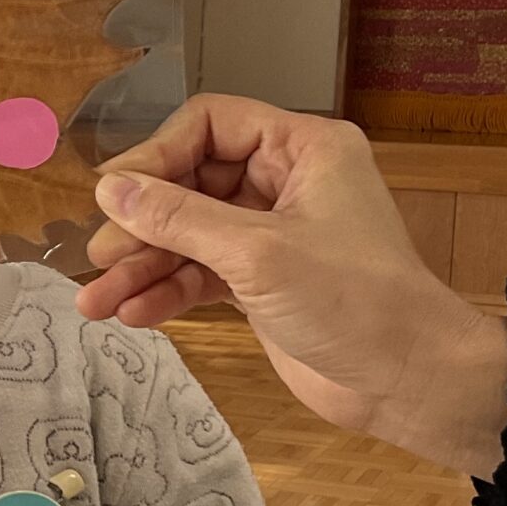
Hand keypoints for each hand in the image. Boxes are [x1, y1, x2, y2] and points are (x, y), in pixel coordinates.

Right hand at [75, 96, 506, 475]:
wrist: (409, 381)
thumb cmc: (354, 301)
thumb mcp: (257, 253)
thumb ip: (178, 218)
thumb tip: (109, 189)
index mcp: (303, 149)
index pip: (211, 125)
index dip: (158, 155)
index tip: (115, 196)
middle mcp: (287, 183)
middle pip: (191, 182)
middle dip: (142, 222)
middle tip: (99, 258)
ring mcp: (275, 235)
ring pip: (190, 235)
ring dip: (144, 266)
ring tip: (96, 303)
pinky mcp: (265, 283)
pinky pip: (203, 274)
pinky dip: (169, 292)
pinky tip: (133, 315)